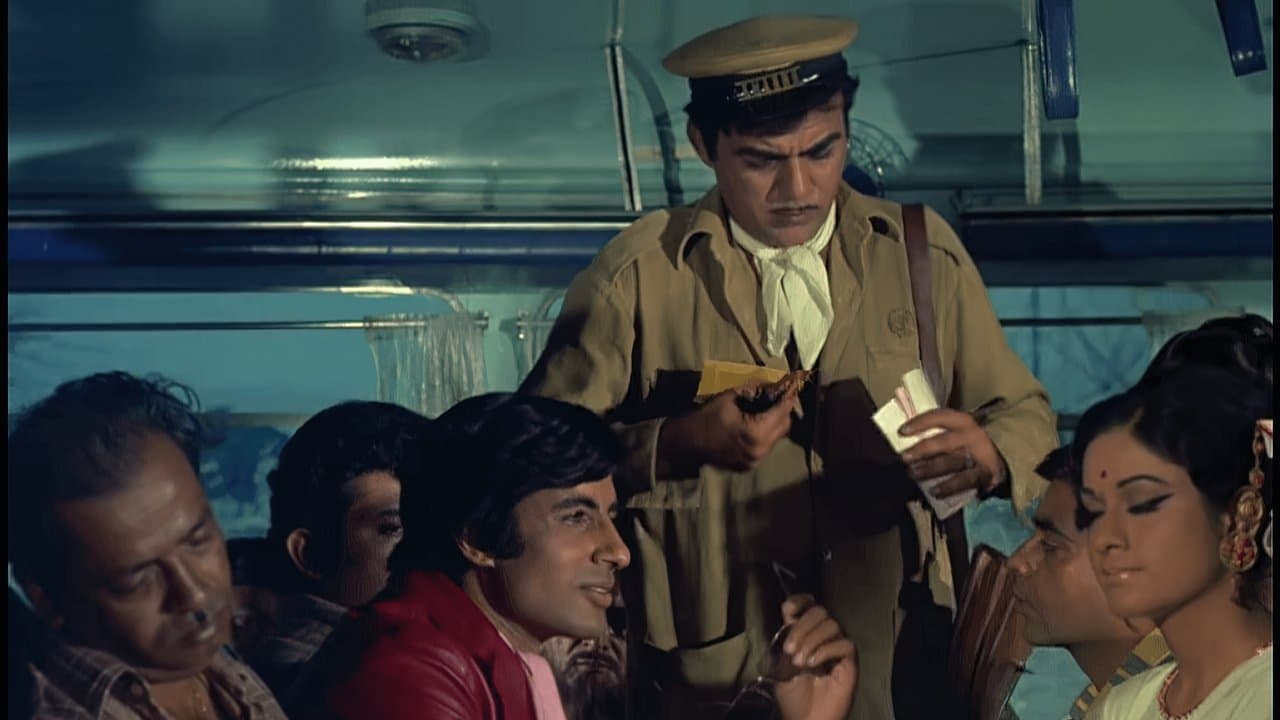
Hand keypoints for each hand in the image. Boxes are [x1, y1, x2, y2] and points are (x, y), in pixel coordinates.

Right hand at [658, 382, 796, 474]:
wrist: (686, 443)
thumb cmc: (706, 417)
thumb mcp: (730, 397)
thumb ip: (754, 389)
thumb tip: (773, 382)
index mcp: (756, 432)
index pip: (782, 411)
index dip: (789, 395)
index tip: (794, 383)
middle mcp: (760, 450)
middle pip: (784, 425)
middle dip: (784, 409)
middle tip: (780, 393)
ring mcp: (755, 460)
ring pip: (777, 437)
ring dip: (775, 422)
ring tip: (768, 407)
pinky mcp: (749, 465)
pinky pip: (766, 446)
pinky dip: (765, 434)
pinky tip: (757, 422)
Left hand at [774, 595, 857, 719]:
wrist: (805, 718)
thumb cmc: (792, 694)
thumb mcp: (781, 663)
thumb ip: (785, 638)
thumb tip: (788, 616)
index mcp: (805, 633)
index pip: (808, 605)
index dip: (800, 601)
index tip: (790, 610)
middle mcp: (823, 636)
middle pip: (820, 611)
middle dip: (802, 627)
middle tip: (790, 650)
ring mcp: (837, 648)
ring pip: (832, 625)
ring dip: (811, 640)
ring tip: (800, 662)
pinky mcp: (850, 661)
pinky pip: (844, 644)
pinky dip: (826, 650)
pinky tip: (813, 664)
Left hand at [899, 408, 1006, 498]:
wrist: (1007, 451)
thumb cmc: (971, 440)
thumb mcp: (959, 429)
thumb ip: (939, 431)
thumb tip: (907, 438)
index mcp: (963, 421)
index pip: (939, 417)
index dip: (920, 423)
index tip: (902, 431)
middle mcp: (971, 436)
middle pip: (943, 443)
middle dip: (921, 450)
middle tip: (904, 458)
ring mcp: (979, 456)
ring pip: (952, 463)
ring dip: (930, 469)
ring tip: (913, 474)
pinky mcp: (985, 474)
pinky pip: (964, 481)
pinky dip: (949, 487)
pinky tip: (934, 492)